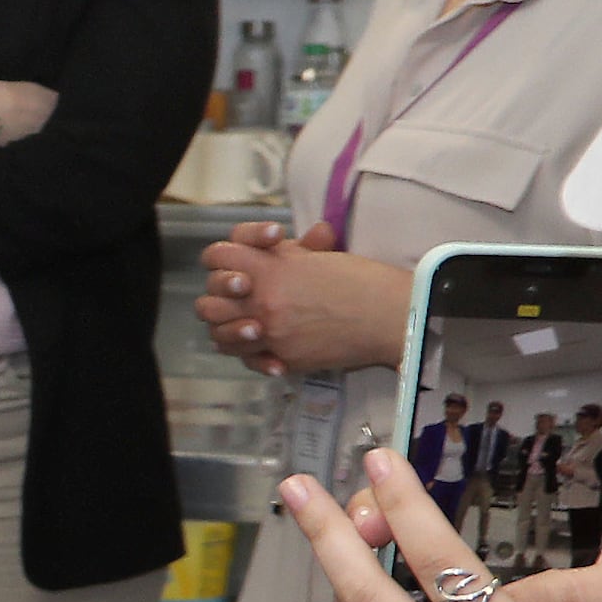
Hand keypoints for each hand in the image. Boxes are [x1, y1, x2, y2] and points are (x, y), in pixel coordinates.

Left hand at [194, 220, 405, 377]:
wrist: (392, 317)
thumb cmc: (364, 281)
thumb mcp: (323, 256)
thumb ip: (294, 251)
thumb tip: (283, 243)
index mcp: (269, 267)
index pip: (218, 255)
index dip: (227, 255)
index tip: (252, 260)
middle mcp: (261, 300)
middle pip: (209, 298)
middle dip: (221, 295)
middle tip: (244, 294)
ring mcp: (269, 333)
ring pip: (219, 333)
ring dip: (229, 327)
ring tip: (251, 323)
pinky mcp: (282, 358)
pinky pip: (246, 359)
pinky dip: (251, 354)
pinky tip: (267, 346)